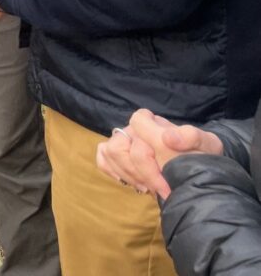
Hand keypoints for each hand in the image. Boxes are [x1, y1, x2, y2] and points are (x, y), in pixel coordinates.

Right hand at [96, 109, 224, 199]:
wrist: (201, 169)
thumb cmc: (202, 155)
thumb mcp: (208, 145)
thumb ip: (192, 137)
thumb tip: (168, 138)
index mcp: (154, 124)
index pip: (137, 121)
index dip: (147, 152)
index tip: (166, 176)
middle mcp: (136, 132)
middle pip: (120, 145)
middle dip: (138, 171)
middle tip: (160, 190)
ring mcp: (126, 143)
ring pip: (110, 152)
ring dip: (127, 173)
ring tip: (147, 189)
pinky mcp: (120, 157)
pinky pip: (103, 158)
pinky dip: (111, 170)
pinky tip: (129, 183)